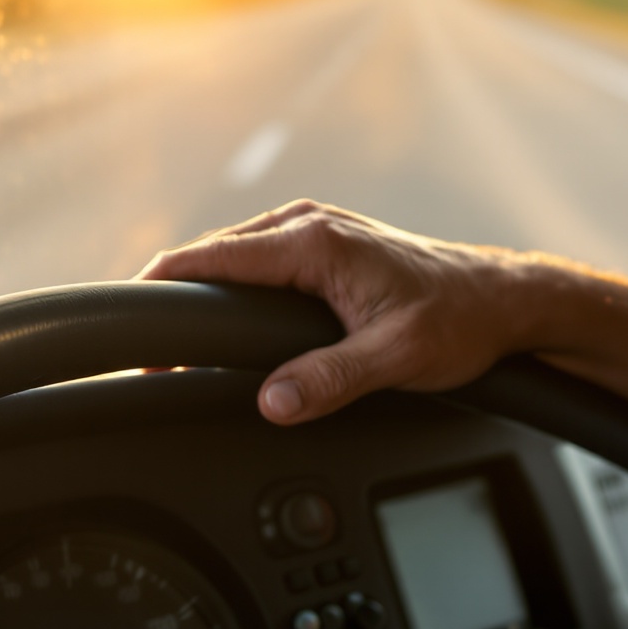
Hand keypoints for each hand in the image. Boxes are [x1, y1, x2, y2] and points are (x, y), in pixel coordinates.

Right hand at [138, 199, 564, 422]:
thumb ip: (331, 379)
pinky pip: (257, 264)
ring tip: (166, 343)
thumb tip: (272, 403)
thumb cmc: (460, 320)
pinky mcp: (324, 248)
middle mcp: (309, 226)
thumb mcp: (396, 358)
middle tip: (137, 354)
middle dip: (170, 298)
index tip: (124, 327)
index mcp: (315, 242)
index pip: (210, 258)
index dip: (159, 289)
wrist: (503, 301)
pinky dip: (229, 290)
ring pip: (233, 259)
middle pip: (211, 257)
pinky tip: (219, 324)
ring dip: (200, 294)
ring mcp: (316, 232)